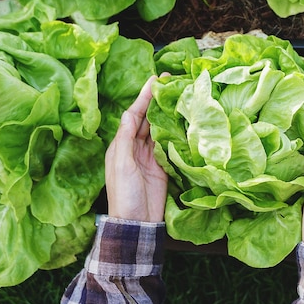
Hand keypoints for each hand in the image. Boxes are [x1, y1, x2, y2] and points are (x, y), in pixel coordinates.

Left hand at [105, 75, 167, 222]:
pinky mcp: (163, 166)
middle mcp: (134, 147)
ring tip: (178, 96)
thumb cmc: (123, 194)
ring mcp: (149, 157)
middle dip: (156, 100)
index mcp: (120, 144)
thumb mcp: (120, 163)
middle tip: (171, 82)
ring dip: (166, 113)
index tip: (155, 80)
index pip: (133, 115)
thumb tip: (132, 112)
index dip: (144, 97)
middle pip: (146, 119)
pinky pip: (169, 144)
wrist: (136, 222)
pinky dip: (174, 131)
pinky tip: (182, 120)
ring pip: (158, 129)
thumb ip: (126, 137)